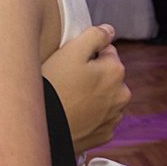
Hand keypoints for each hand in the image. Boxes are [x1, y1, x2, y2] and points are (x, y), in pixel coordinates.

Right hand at [41, 24, 129, 153]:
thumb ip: (94, 36)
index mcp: (116, 71)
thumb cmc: (54, 88)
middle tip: (66, 80)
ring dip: (92, 95)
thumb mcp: (70, 53)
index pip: (106, 50)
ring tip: (68, 98)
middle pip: (107, 75)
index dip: (86, 54)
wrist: (44, 130)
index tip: (69, 63)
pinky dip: (89, 114)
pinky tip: (72, 113)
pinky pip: (99, 117)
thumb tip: (110, 30)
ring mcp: (114, 117)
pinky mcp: (105, 134)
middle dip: (92, 75)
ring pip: (104, 96)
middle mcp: (122, 94)